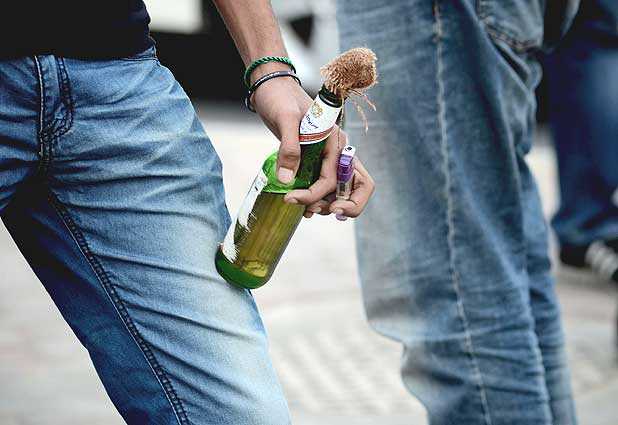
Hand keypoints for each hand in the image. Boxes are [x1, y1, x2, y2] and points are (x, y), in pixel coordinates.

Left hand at [252, 73, 374, 219]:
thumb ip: (289, 148)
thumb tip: (288, 181)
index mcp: (336, 140)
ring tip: (304, 210)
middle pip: (355, 187)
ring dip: (327, 204)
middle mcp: (337, 150)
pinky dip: (318, 198)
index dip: (317, 194)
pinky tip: (302, 204)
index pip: (334, 178)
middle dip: (341, 205)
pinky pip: (325, 185)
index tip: (294, 199)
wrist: (271, 86)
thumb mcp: (284, 120)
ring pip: (340, 190)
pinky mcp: (317, 159)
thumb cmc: (280, 97)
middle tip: (312, 211)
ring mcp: (329, 156)